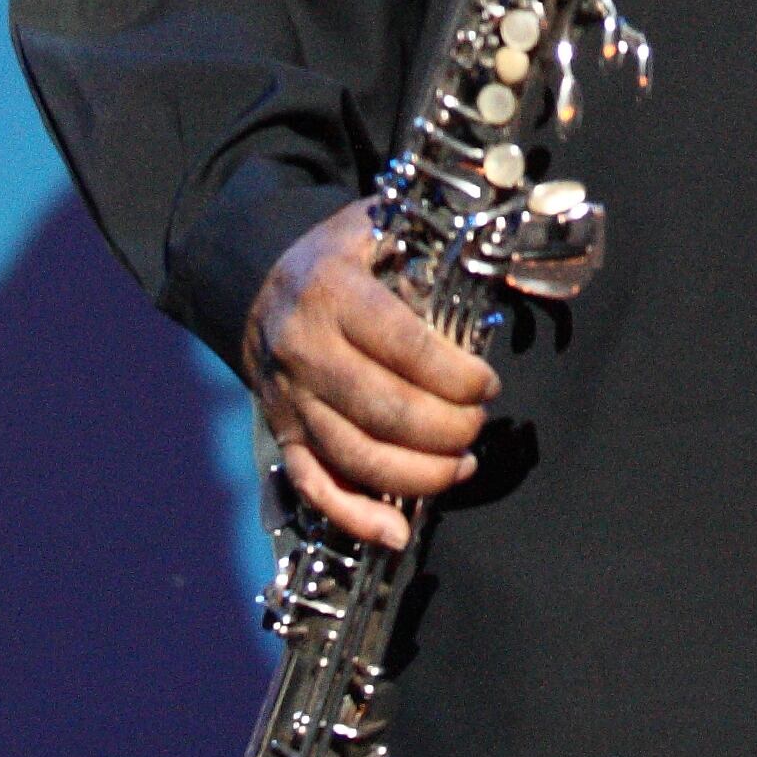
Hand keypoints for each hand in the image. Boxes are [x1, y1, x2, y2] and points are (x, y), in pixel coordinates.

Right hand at [240, 202, 495, 548]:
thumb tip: (501, 237)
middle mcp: (305, 350)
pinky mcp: (283, 434)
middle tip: (479, 425)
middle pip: (384, 410)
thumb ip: (433, 234)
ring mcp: (290, 400)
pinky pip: (314, 486)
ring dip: (418, 475)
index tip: (488, 385)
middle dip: (447, 429)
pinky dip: (354, 517)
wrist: (254, 283)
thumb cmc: (338, 256)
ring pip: (355, 455)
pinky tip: (396, 532)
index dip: (454, 375)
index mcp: (333, 293)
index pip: (403, 346)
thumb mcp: (377, 224)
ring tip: (462, 467)